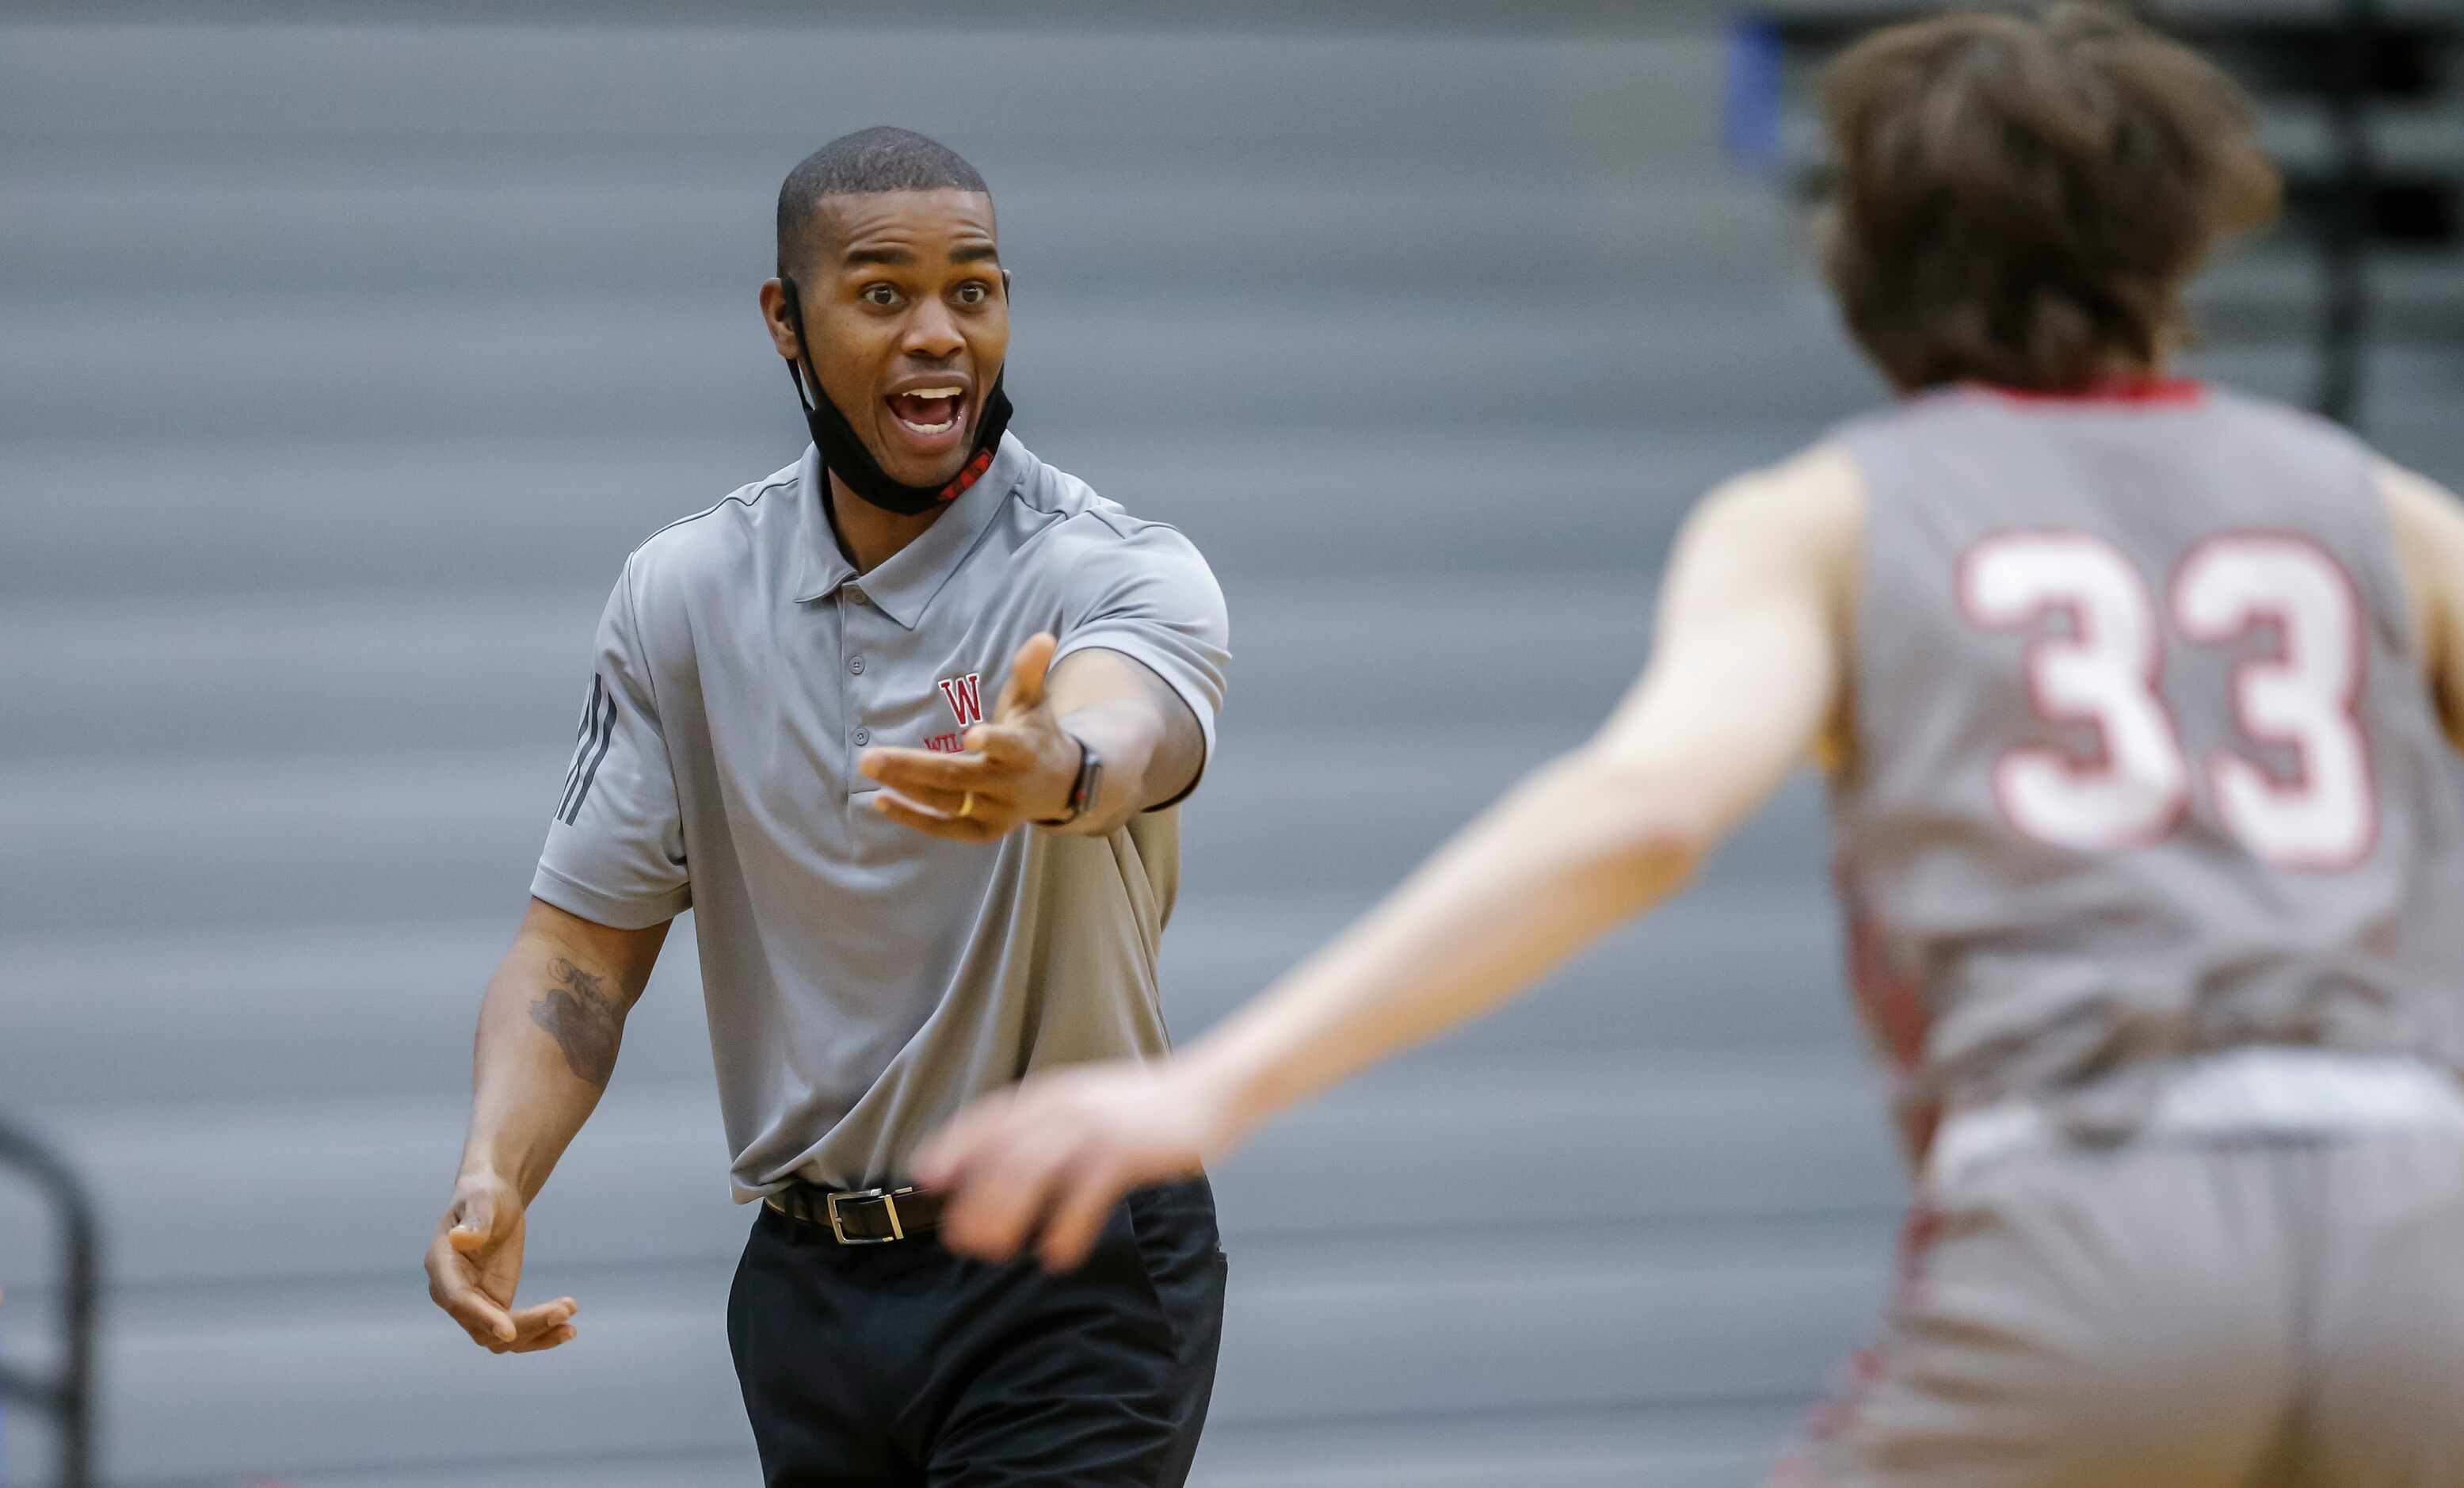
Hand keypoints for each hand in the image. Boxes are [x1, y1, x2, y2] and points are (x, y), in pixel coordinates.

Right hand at [423, 1171, 577, 1354]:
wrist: (494, 1200)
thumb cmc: (484, 1193)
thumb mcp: (482, 1200)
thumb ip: (475, 1220)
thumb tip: (461, 1239)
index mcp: (442, 1264)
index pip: (457, 1299)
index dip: (481, 1317)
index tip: (509, 1331)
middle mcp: (452, 1291)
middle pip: (482, 1327)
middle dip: (523, 1326)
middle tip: (563, 1312)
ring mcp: (474, 1303)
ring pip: (499, 1338)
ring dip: (535, 1334)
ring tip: (570, 1324)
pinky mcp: (494, 1306)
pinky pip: (514, 1331)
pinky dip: (539, 1332)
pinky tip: (567, 1327)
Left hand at [859, 632, 1082, 841]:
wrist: (1062, 785)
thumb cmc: (1037, 733)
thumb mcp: (1035, 701)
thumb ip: (1031, 671)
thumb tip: (1043, 637)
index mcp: (1025, 749)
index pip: (1009, 747)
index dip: (992, 742)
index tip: (970, 736)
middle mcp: (1010, 784)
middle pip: (958, 777)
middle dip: (911, 767)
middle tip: (868, 758)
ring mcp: (997, 811)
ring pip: (947, 802)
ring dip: (906, 788)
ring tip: (870, 768)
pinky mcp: (985, 831)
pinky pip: (946, 828)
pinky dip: (915, 818)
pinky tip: (882, 801)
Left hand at [915, 1059, 1236, 1271]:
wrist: (1207, 1093)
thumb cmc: (1142, 1108)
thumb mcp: (1086, 1104)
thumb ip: (1045, 1126)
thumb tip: (1000, 1162)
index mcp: (1051, 1093)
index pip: (988, 1119)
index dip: (953, 1148)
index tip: (925, 1179)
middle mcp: (1065, 1106)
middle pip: (1002, 1154)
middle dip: (974, 1199)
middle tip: (962, 1240)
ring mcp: (1095, 1128)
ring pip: (1032, 1173)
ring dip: (1008, 1216)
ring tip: (998, 1252)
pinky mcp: (1125, 1152)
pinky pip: (1084, 1196)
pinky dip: (1065, 1229)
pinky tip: (1056, 1256)